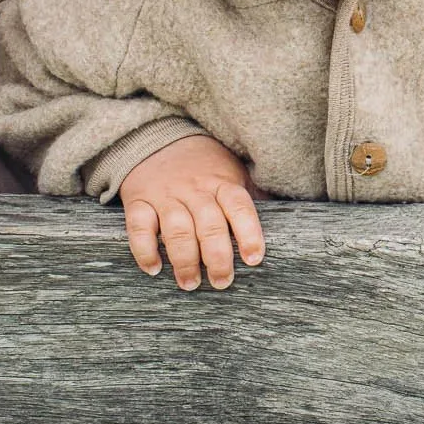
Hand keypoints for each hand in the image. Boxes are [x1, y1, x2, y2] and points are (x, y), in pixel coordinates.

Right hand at [118, 135, 263, 289]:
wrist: (158, 140)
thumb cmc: (204, 167)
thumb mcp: (232, 173)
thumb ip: (252, 198)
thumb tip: (284, 225)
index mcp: (223, 182)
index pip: (239, 207)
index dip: (249, 233)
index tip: (254, 259)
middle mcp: (195, 189)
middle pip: (209, 224)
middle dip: (217, 257)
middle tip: (222, 282)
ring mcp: (166, 195)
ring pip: (176, 229)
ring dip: (184, 259)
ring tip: (190, 283)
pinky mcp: (139, 200)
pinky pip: (139, 226)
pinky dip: (144, 249)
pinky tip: (154, 268)